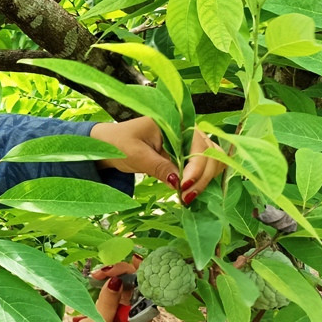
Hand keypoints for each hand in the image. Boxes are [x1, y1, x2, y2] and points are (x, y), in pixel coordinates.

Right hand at [68, 261, 151, 321]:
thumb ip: (107, 303)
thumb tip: (116, 280)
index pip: (147, 293)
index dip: (139, 276)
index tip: (130, 262)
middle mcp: (136, 313)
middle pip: (137, 284)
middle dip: (121, 273)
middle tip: (101, 271)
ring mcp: (125, 307)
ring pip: (126, 282)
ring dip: (113, 273)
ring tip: (96, 274)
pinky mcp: (114, 302)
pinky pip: (115, 284)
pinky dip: (107, 277)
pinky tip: (97, 275)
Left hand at [90, 117, 223, 204]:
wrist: (109, 146)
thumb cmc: (119, 144)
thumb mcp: (136, 155)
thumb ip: (159, 166)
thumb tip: (179, 183)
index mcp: (175, 124)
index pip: (198, 144)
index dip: (196, 166)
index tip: (184, 186)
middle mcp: (187, 132)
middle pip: (210, 153)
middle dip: (202, 176)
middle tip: (186, 197)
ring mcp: (188, 143)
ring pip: (212, 160)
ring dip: (205, 179)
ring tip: (188, 197)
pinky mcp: (186, 156)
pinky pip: (204, 167)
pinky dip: (202, 179)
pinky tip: (191, 193)